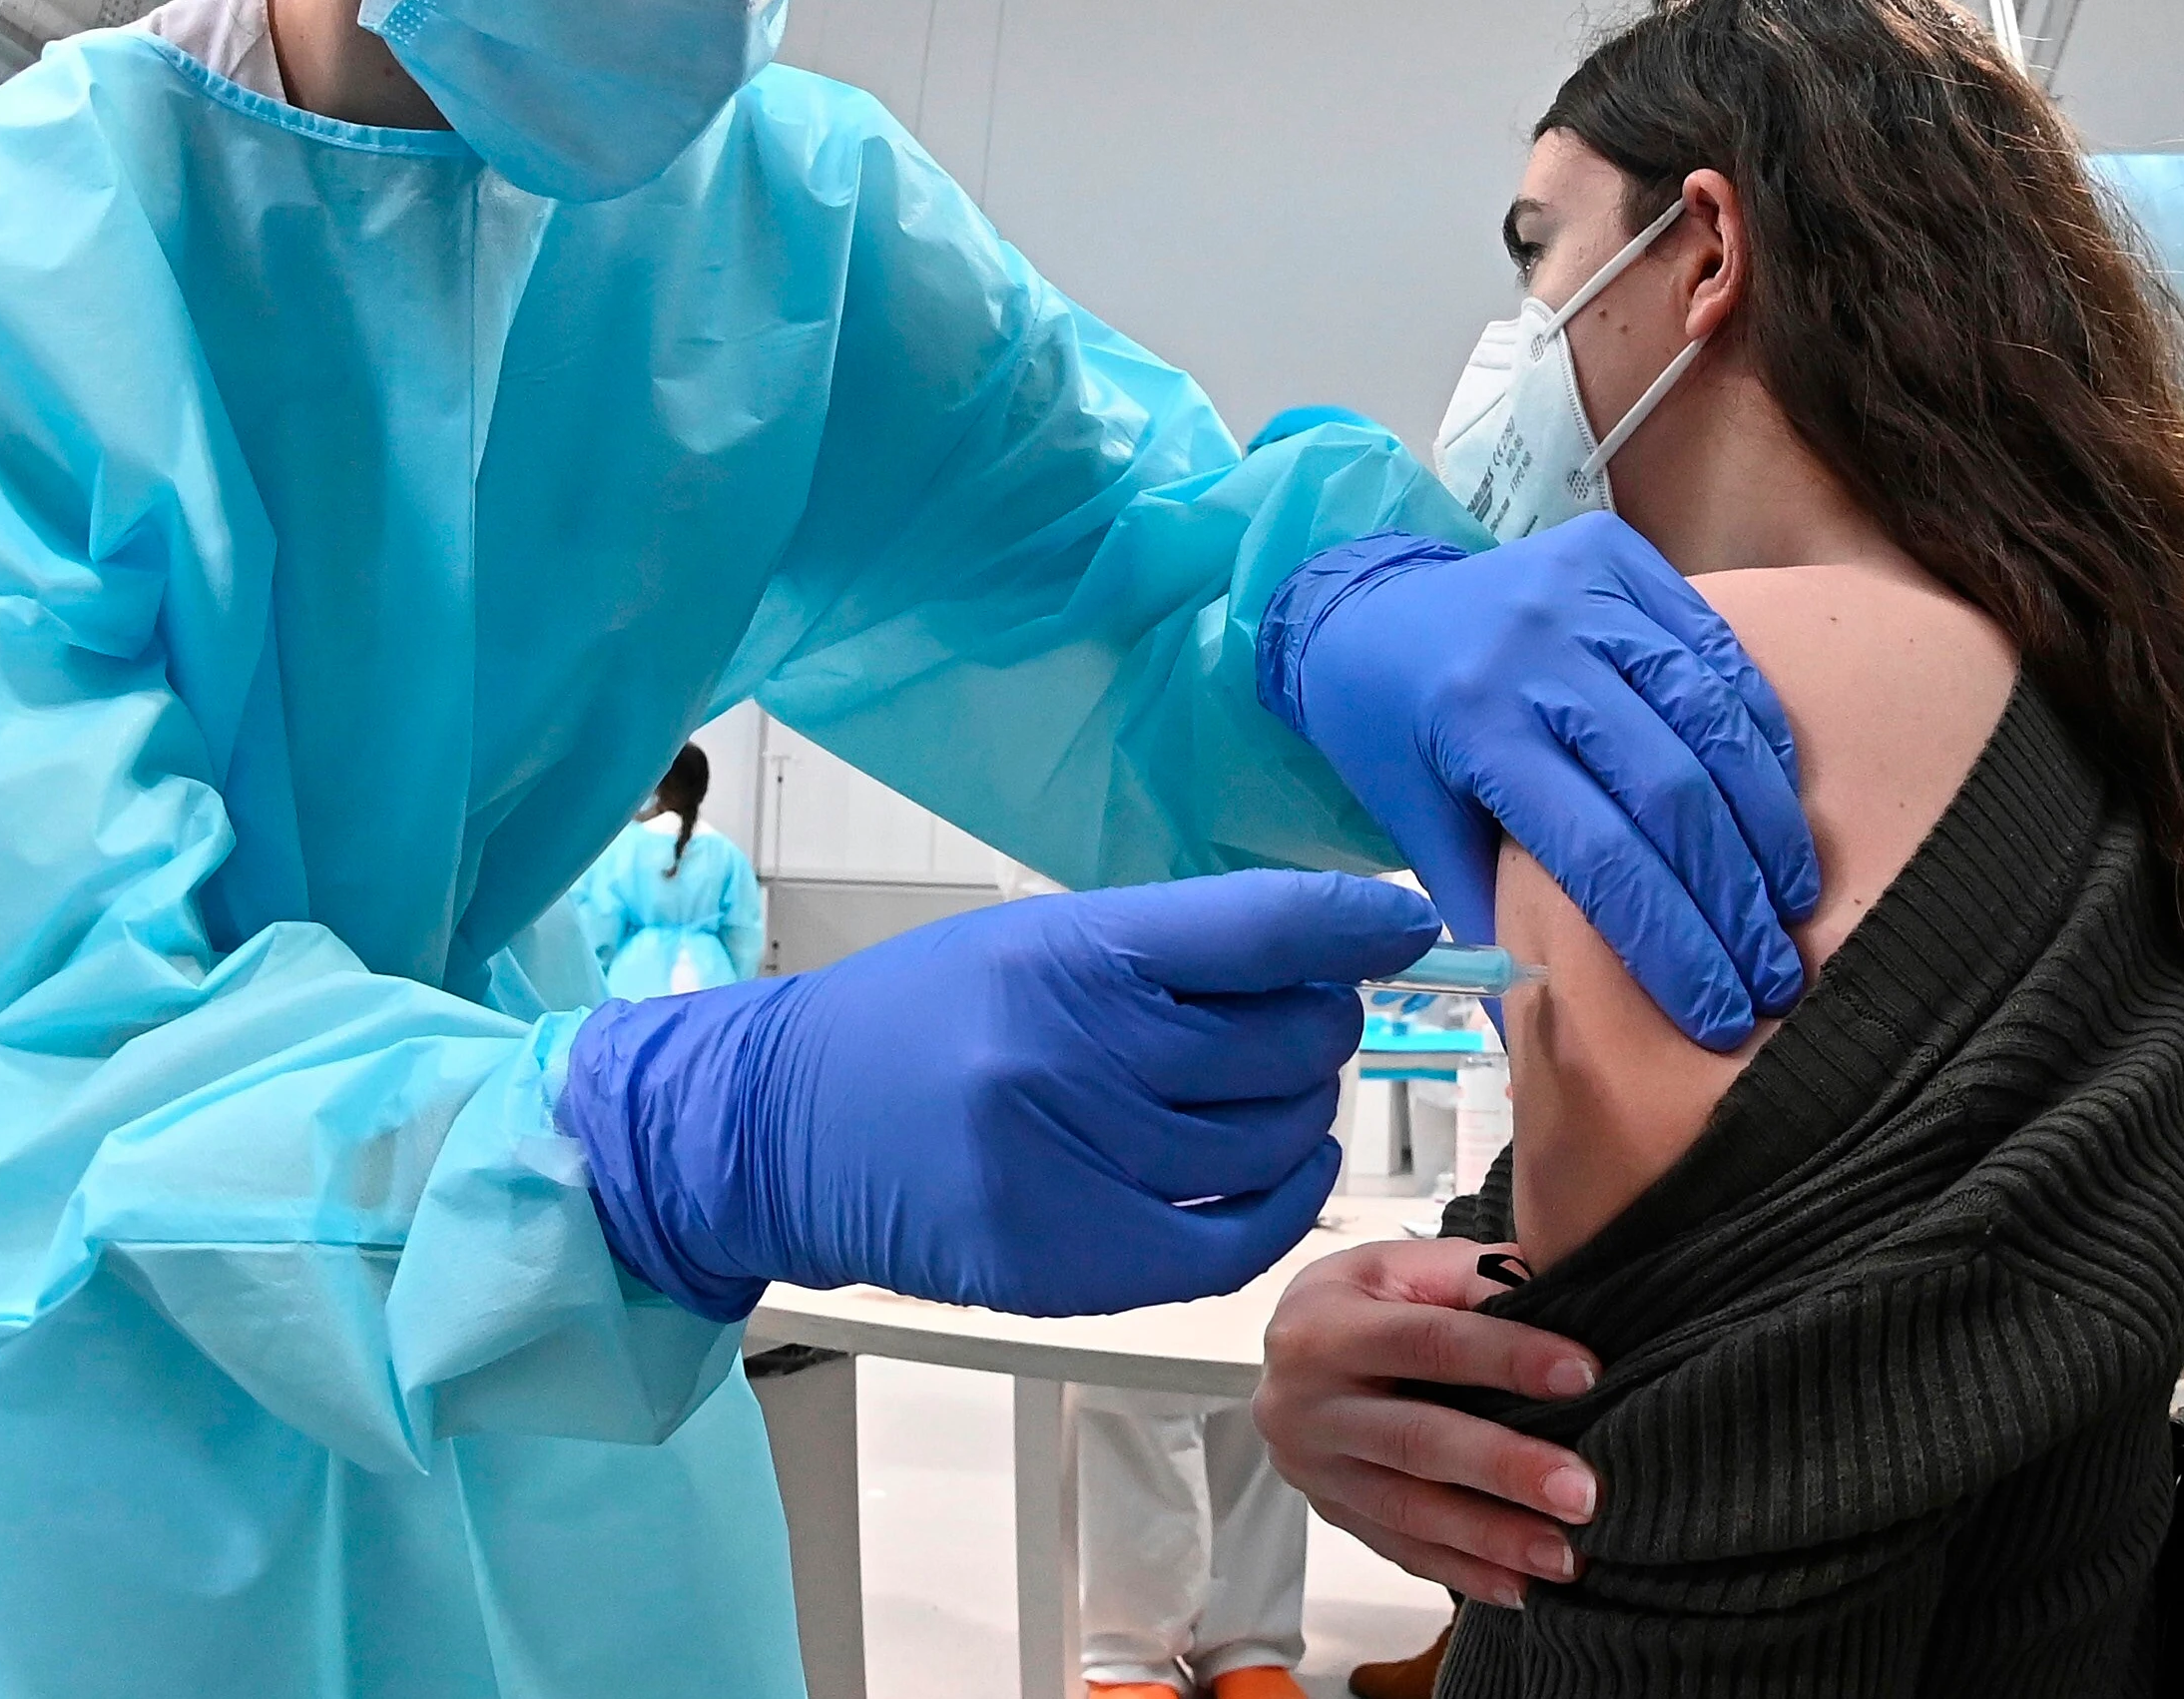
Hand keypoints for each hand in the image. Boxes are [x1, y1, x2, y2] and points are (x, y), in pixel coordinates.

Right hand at [561, 870, 1436, 1318]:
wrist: (779, 1130)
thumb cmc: (914, 1025)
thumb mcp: (1032, 941)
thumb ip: (1171, 948)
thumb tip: (1327, 951)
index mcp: (1069, 953)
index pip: (1262, 927)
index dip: (1355, 924)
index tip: (1404, 924)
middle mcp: (1077, 1055)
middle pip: (1288, 1040)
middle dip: (1318, 1024)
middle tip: (1295, 1018)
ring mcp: (1075, 1165)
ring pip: (1275, 1136)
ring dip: (1297, 1110)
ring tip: (1260, 1091)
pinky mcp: (1071, 1260)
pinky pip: (1240, 1235)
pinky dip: (1286, 1197)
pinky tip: (1282, 1165)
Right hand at [1254, 1239, 1606, 1606]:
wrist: (1289, 1345)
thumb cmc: (1364, 1297)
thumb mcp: (1404, 1265)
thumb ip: (1475, 1277)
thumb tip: (1560, 1289)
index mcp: (1324, 1325)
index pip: (1427, 1342)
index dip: (1508, 1356)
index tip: (1585, 1374)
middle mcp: (1305, 1402)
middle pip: (1418, 1439)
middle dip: (1507, 1468)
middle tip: (1583, 1492)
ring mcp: (1313, 1468)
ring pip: (1409, 1509)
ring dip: (1493, 1537)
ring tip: (1565, 1554)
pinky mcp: (1332, 1511)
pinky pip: (1399, 1549)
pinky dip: (1461, 1571)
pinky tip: (1518, 1587)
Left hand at [1259, 515, 1819, 1051]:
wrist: (1364, 605)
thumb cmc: (1391, 734)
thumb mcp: (1417, 828)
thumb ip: (1492, 912)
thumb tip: (1561, 1020)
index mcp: (1476, 728)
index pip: (1599, 854)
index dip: (1670, 941)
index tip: (1718, 1012)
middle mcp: (1537, 651)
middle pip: (1669, 789)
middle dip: (1732, 899)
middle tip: (1772, 975)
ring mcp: (1584, 592)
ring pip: (1709, 716)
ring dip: (1764, 824)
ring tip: (1790, 904)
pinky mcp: (1621, 559)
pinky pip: (1719, 650)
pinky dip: (1760, 732)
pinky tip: (1778, 808)